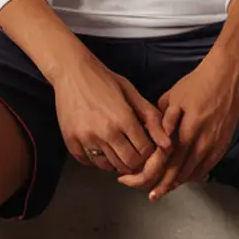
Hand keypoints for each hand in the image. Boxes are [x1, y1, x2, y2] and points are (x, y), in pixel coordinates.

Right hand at [53, 51, 170, 176]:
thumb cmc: (103, 80)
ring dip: (115, 161)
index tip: (145, 145)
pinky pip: (88, 162)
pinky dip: (96, 159)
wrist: (71, 72)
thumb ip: (151, 117)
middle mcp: (105, 132)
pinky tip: (99, 147)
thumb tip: (167, 143)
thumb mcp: (131, 93)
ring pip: (108, 166)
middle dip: (135, 160)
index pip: (145, 151)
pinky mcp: (71, 141)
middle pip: (128, 163)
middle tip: (132, 151)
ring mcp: (86, 138)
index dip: (149, 151)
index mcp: (123, 119)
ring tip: (116, 149)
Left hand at [131, 56, 238, 200]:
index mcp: (185, 131)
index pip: (165, 162)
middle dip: (161, 185)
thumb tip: (151, 137)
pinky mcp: (223, 145)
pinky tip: (184, 179)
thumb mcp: (172, 98)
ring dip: (176, 183)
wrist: (228, 78)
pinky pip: (206, 167)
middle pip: (178, 173)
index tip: (137, 183)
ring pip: (192, 173)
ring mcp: (214, 146)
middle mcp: (200, 143)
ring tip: (163, 190)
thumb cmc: (197, 85)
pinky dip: (193, 175)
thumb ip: (161, 120)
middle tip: (150, 194)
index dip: (151, 175)